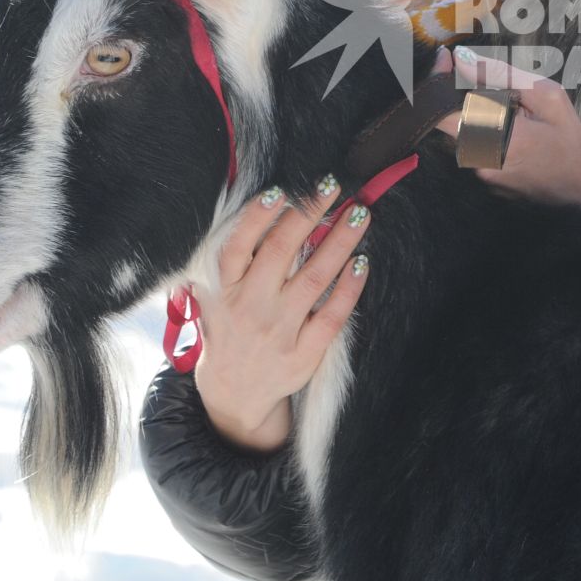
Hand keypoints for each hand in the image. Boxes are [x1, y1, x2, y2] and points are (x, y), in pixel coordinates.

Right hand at [192, 181, 373, 452]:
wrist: (235, 395)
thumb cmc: (230, 331)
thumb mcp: (217, 297)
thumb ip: (237, 261)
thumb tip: (270, 209)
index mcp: (225, 291)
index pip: (238, 246)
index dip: (257, 216)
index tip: (282, 189)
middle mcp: (250, 308)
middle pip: (282, 252)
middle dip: (309, 213)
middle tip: (332, 185)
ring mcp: (279, 331)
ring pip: (315, 277)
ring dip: (340, 241)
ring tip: (359, 214)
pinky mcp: (304, 354)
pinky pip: (333, 314)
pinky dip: (349, 287)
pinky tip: (362, 262)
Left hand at [431, 46, 580, 214]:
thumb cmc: (570, 141)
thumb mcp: (548, 97)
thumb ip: (502, 75)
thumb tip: (462, 58)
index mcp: (499, 137)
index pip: (445, 111)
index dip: (438, 84)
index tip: (444, 61)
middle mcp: (483, 160)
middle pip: (453, 120)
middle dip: (465, 98)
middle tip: (496, 90)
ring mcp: (482, 175)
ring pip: (463, 134)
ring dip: (478, 117)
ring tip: (513, 115)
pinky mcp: (485, 182)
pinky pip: (475, 149)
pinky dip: (486, 135)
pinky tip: (513, 133)